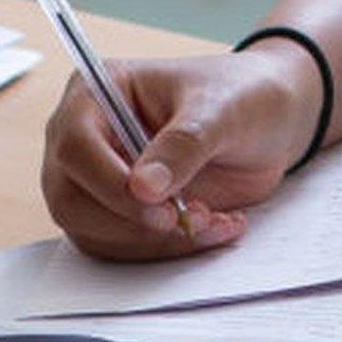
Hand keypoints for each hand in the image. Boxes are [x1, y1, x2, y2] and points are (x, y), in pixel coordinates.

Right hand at [41, 40, 320, 260]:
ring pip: (95, 233)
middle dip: (129, 222)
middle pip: (70, 199)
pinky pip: (127, 247)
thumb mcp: (222, 110)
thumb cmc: (242, 94)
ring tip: (214, 220)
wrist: (272, 119)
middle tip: (189, 220)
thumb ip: (184, 144)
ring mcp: (101, 179)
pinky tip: (216, 227)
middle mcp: (88, 138)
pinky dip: (171, 248)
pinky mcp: (125, 212)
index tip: (161, 205)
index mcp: (99, 92)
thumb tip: (142, 188)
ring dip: (155, 241)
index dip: (110, 184)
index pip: (75, 147)